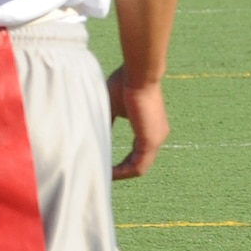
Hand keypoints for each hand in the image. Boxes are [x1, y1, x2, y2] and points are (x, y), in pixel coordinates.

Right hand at [107, 65, 166, 179]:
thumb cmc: (124, 83)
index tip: (104, 164)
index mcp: (150, 128)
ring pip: (139, 168)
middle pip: (138, 163)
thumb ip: (107, 122)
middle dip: (120, 171)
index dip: (121, 163)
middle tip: (103, 176)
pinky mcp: (151, 140)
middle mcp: (157, 136)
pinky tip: (109, 173)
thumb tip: (94, 133)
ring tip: (103, 177)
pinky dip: (124, 172)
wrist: (138, 73)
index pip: (137, 153)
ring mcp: (156, 139)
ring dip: (121, 175)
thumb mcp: (112, 106)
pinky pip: (138, 166)